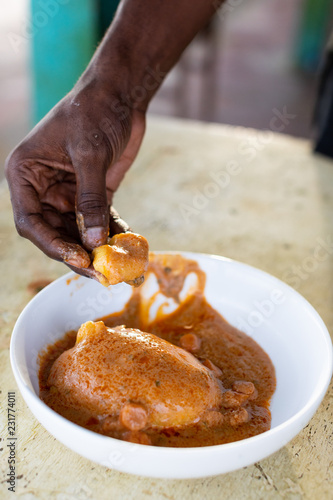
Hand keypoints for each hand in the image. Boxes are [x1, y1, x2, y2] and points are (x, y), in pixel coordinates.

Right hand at [5, 76, 145, 279]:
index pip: (30, 221)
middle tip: (101, 273)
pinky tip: (128, 244)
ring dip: (97, 248)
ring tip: (118, 264)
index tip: (77, 259)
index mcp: (26, 174)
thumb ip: (90, 199)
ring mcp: (69, 192)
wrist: (121, 94)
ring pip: (78, 231)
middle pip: (55, 233)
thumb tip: (92, 242)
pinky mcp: (94, 193)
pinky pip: (100, 221)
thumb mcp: (89, 154)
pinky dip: (112, 233)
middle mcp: (43, 187)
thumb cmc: (95, 111)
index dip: (51, 245)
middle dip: (77, 253)